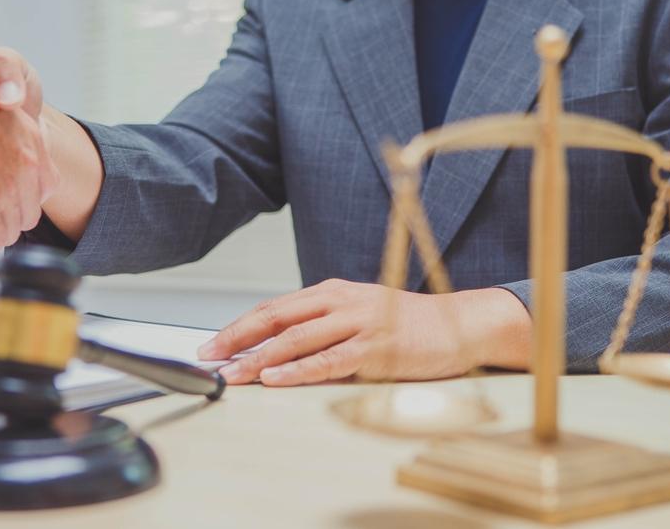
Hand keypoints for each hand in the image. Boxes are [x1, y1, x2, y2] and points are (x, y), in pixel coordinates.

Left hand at [197, 280, 531, 385]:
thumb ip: (322, 324)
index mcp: (333, 291)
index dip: (241, 325)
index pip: (276, 307)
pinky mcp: (376, 348)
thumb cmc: (406, 323)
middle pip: (278, 317)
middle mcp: (342, 301)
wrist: (459, 324)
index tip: (214, 343)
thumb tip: (276, 346)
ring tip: (234, 373)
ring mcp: (359, 322)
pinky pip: (329, 360)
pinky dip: (298, 370)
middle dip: (239, 337)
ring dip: (260, 358)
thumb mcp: (358, 313)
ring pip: (298, 339)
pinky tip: (275, 378)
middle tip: (210, 356)